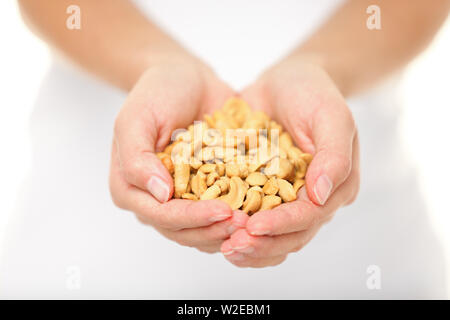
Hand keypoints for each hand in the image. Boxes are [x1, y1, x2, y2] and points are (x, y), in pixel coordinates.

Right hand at [110, 58, 244, 252]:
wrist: (186, 78)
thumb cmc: (156, 93)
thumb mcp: (136, 118)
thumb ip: (138, 157)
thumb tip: (159, 194)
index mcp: (130, 188)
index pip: (161, 215)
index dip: (192, 218)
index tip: (223, 212)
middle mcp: (155, 200)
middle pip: (183, 230)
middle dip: (214, 230)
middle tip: (245, 223)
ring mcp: (181, 198)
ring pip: (202, 230)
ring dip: (228, 230)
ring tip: (255, 223)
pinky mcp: (205, 191)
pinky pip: (219, 214)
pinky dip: (237, 216)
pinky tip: (259, 214)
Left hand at [221, 58, 359, 266]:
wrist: (288, 80)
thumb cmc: (314, 93)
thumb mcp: (331, 116)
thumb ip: (334, 155)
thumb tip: (321, 196)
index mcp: (335, 186)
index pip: (310, 216)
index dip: (283, 226)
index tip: (254, 227)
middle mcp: (312, 199)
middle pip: (290, 236)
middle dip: (262, 245)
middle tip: (231, 248)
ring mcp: (287, 197)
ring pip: (272, 237)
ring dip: (250, 248)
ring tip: (224, 249)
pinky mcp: (263, 190)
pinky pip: (253, 219)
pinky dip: (238, 231)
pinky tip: (217, 236)